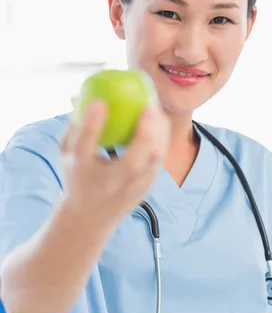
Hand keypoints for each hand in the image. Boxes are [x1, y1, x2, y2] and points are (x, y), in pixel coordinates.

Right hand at [61, 100, 169, 225]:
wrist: (91, 217)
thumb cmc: (78, 176)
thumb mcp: (67, 154)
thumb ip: (74, 126)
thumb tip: (79, 95)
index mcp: (82, 173)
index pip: (85, 148)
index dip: (91, 125)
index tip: (99, 102)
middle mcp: (108, 185)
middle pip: (132, 161)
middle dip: (144, 133)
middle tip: (148, 106)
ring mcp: (131, 189)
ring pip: (154, 160)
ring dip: (159, 133)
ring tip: (155, 109)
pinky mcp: (147, 187)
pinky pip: (159, 158)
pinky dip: (161, 138)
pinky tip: (159, 121)